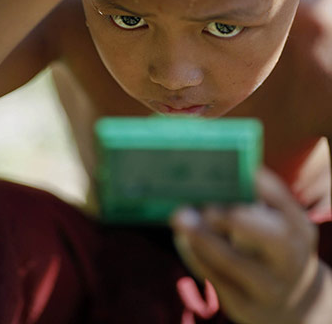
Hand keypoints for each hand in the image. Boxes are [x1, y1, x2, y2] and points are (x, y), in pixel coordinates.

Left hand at [171, 168, 325, 323]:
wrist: (288, 296)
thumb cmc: (268, 243)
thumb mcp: (272, 223)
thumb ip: (248, 201)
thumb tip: (206, 176)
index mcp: (298, 228)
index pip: (285, 203)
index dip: (265, 187)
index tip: (242, 172)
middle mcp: (291, 259)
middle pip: (270, 237)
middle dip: (236, 217)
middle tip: (207, 206)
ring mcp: (271, 288)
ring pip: (234, 261)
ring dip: (203, 236)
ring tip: (180, 216)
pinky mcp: (245, 307)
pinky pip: (216, 279)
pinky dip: (195, 255)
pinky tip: (182, 238)